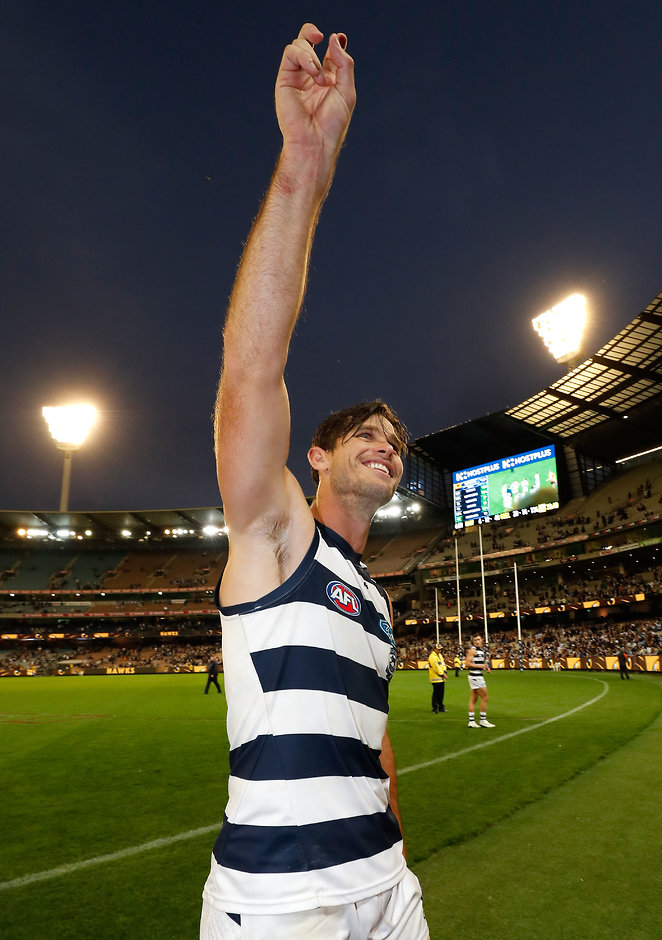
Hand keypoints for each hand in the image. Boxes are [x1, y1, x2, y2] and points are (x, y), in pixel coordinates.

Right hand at [276, 23, 355, 173]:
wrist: (315, 140)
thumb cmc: (332, 122)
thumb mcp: (346, 90)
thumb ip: (344, 63)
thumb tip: (333, 38)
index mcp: (328, 80)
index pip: (329, 53)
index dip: (334, 42)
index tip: (339, 39)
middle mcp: (311, 76)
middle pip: (307, 42)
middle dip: (311, 32)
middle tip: (321, 36)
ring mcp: (297, 77)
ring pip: (299, 45)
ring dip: (312, 56)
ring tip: (319, 78)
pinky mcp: (285, 79)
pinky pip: (291, 53)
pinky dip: (304, 57)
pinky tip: (313, 73)